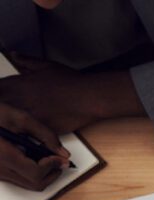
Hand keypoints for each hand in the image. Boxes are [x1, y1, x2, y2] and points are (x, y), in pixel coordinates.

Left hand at [0, 54, 143, 132]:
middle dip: (2, 110)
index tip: (4, 98)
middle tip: (9, 113)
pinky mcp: (35, 129)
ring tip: (15, 124)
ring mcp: (24, 115)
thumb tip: (15, 54)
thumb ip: (27, 61)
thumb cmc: (71, 81)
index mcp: (16, 83)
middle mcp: (16, 99)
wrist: (88, 97)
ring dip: (9, 123)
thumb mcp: (47, 66)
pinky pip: (22, 134)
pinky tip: (28, 133)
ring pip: (6, 123)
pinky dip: (23, 134)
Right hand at [0, 102, 69, 190]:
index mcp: (3, 155)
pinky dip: (31, 173)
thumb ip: (46, 136)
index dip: (53, 165)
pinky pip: (19, 180)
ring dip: (43, 174)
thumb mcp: (21, 119)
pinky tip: (32, 158)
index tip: (61, 157)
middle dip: (52, 173)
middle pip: (34, 184)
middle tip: (59, 160)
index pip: (35, 173)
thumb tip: (63, 154)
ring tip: (46, 157)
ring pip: (28, 184)